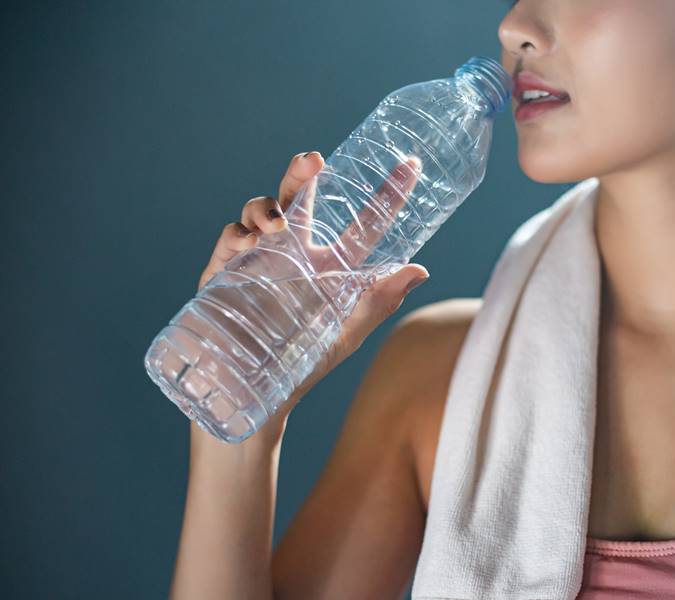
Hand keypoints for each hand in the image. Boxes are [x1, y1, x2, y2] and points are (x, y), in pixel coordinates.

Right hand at [195, 150, 429, 432]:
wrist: (249, 392)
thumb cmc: (304, 365)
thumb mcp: (347, 334)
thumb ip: (380, 301)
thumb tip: (421, 269)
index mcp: (332, 266)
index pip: (364, 223)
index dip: (387, 194)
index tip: (411, 164)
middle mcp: (296, 254)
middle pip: (301, 197)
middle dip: (302, 172)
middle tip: (312, 160)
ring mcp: (259, 258)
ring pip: (262, 210)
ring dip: (266, 205)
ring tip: (274, 223)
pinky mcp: (225, 271)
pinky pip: (231, 237)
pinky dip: (238, 233)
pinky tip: (247, 243)